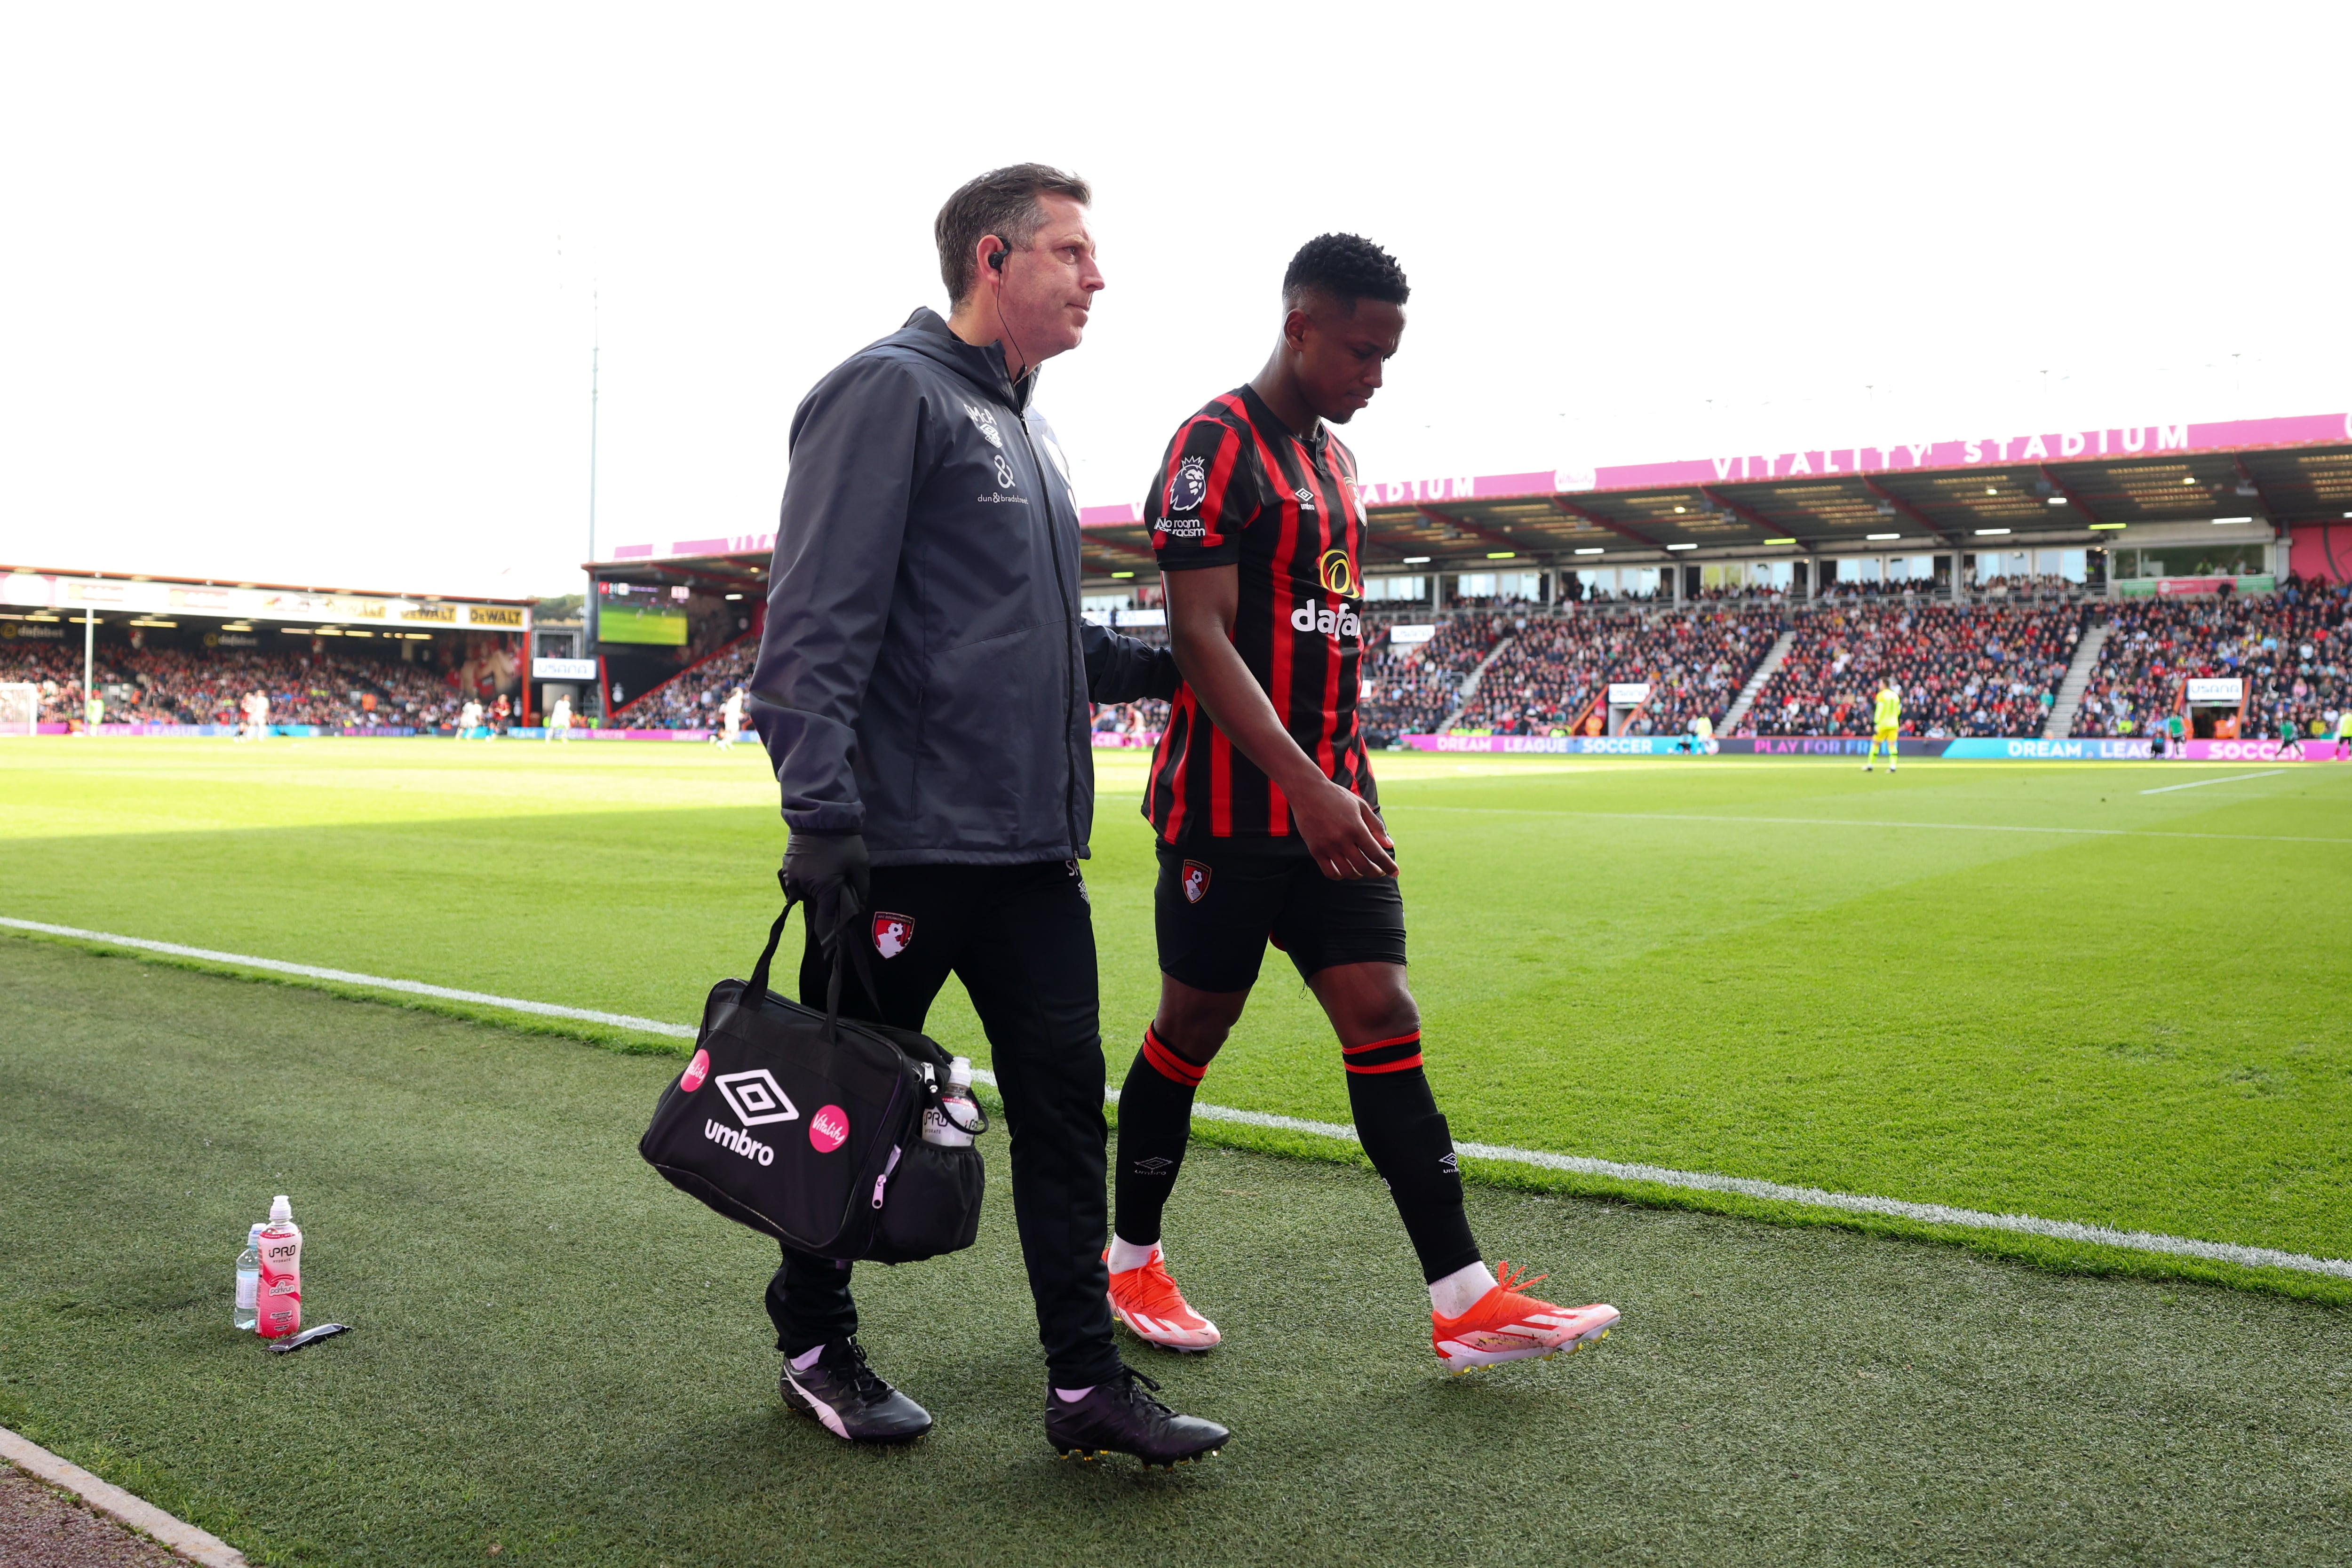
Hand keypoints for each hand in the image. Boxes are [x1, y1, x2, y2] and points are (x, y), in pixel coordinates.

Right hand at [783, 831, 870, 945]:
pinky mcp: (785, 864)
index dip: (835, 916)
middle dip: (824, 898)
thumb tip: (859, 909)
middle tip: (834, 884)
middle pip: (814, 903)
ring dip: (810, 889)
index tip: (840, 911)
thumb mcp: (860, 865)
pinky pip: (791, 880)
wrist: (823, 816)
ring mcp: (791, 875)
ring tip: (821, 876)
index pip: (826, 916)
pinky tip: (810, 870)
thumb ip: (861, 889)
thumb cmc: (845, 842)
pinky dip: (800, 879)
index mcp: (823, 888)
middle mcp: (803, 885)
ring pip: (800, 893)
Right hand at [1289, 779, 1395, 880]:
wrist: (1308, 792)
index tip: (1395, 872)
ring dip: (1358, 875)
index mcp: (1356, 827)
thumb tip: (1389, 844)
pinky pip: (1329, 872)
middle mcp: (1342, 839)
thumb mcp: (1361, 806)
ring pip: (1347, 872)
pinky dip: (1340, 876)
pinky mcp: (1315, 850)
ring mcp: (1327, 846)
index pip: (1376, 854)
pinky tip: (1344, 870)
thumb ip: (1376, 826)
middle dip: (1375, 873)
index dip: (1388, 866)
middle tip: (1379, 871)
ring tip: (1362, 869)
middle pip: (1363, 867)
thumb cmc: (1337, 797)